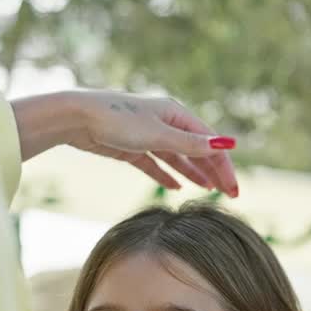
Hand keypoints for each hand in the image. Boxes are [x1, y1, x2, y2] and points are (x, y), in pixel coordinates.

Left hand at [13, 91, 238, 196]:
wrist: (77, 117)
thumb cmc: (117, 121)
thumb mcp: (158, 135)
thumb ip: (190, 144)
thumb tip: (225, 144)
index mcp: (176, 114)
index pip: (209, 142)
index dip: (223, 166)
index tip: (233, 189)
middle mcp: (165, 122)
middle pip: (196, 150)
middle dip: (213, 171)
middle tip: (229, 195)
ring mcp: (148, 134)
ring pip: (177, 157)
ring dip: (194, 173)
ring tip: (208, 191)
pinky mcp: (131, 147)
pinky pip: (155, 163)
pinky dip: (167, 174)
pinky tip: (176, 187)